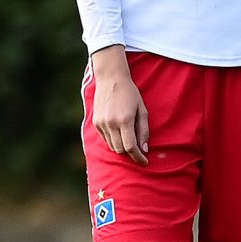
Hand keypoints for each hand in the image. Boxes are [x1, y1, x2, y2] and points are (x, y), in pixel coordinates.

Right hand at [90, 49, 149, 164]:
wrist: (111, 80)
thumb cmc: (130, 94)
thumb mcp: (142, 110)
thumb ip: (143, 130)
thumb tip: (144, 149)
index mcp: (124, 120)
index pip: (130, 147)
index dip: (138, 157)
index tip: (145, 162)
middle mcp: (110, 124)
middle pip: (120, 149)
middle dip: (131, 154)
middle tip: (140, 153)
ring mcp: (101, 124)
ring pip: (112, 146)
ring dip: (122, 148)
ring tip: (131, 144)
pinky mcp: (95, 123)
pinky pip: (105, 139)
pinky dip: (114, 142)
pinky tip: (121, 136)